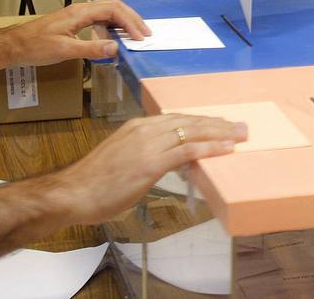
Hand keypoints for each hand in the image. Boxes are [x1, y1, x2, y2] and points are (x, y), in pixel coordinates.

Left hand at [0, 0, 152, 66]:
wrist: (12, 46)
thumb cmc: (34, 47)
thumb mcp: (64, 51)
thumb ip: (92, 48)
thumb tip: (116, 48)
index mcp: (80, 13)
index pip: (113, 10)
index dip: (130, 22)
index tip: (140, 37)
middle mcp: (80, 9)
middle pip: (114, 6)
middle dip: (131, 19)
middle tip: (145, 33)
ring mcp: (76, 14)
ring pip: (107, 9)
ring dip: (123, 19)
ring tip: (134, 32)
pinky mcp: (72, 21)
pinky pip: (99, 16)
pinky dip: (112, 23)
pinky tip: (114, 34)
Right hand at [41, 114, 246, 225]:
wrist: (72, 193)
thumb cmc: (94, 184)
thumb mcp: (123, 160)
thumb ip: (145, 156)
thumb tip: (166, 162)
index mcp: (137, 127)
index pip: (177, 120)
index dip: (200, 122)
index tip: (219, 125)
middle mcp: (144, 129)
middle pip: (189, 122)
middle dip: (217, 124)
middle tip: (240, 127)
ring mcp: (148, 144)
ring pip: (192, 132)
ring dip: (220, 133)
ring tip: (240, 134)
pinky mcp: (150, 162)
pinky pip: (187, 150)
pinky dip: (209, 147)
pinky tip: (226, 148)